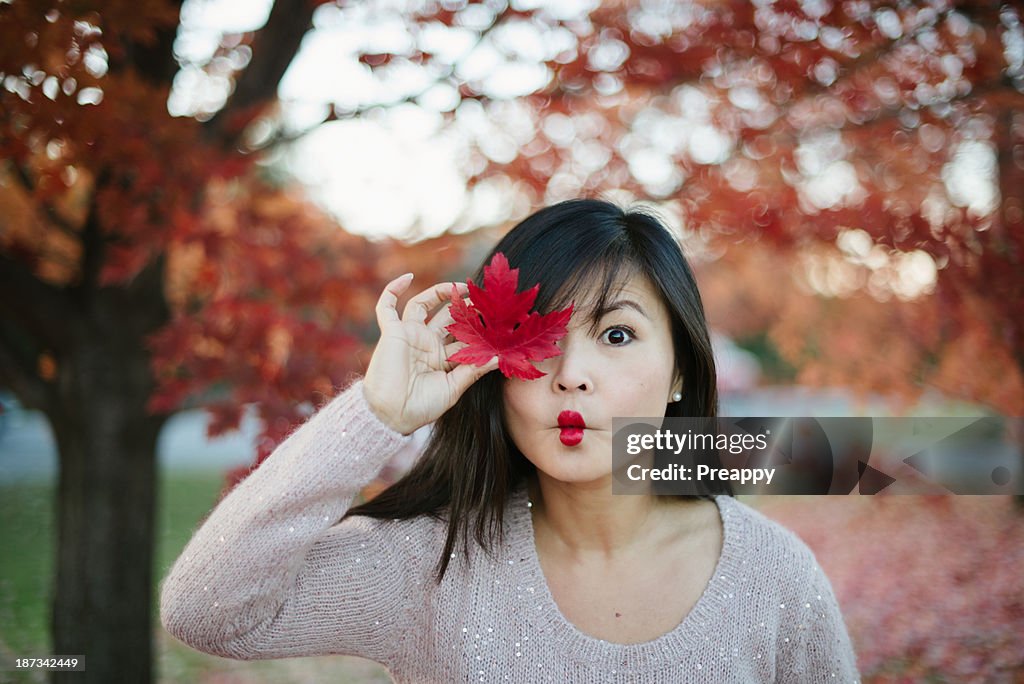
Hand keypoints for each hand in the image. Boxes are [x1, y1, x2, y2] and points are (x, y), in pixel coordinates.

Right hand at [363, 273, 499, 434]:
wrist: (394, 415)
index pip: (463, 335)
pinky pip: (387, 306)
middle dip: (464, 306)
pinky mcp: (392, 332)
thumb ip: (474, 370)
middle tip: (483, 297)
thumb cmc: (422, 407)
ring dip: (440, 292)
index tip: (497, 317)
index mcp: (443, 357)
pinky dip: (393, 290)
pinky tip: (407, 277)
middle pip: (447, 316)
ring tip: (461, 286)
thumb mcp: (453, 388)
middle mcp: (427, 343)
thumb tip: (500, 357)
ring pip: (424, 304)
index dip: (478, 326)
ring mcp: (410, 335)